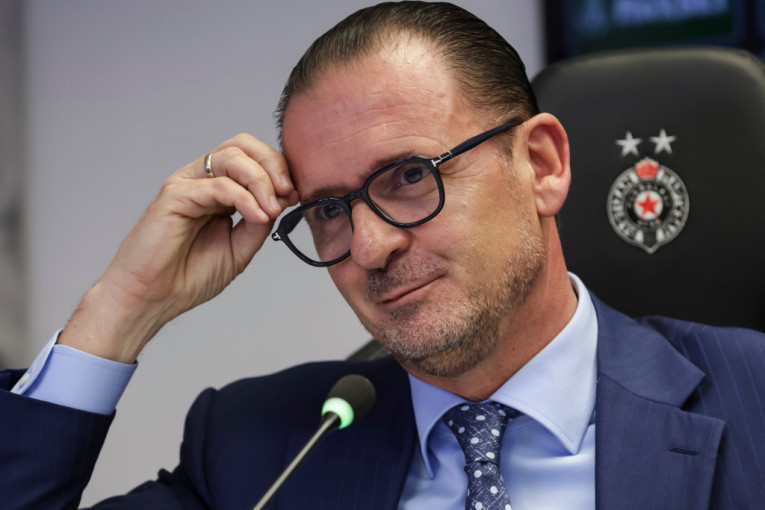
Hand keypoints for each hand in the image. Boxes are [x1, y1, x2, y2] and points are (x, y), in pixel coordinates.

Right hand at [58, 134, 298, 362]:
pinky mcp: (175, 195)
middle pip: (243, 146)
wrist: (153, 298)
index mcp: (219, 190)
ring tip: (271, 209)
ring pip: (231, 157)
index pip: (253, 160)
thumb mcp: (240, 248)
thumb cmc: (188, 276)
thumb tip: (280, 200)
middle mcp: (203, 181)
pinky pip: (218, 185)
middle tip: (287, 193)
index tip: (296, 196)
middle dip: (273, 165)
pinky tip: (258, 217)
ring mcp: (188, 184)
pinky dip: (244, 198)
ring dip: (261, 180)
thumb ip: (259, 223)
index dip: (279, 171)